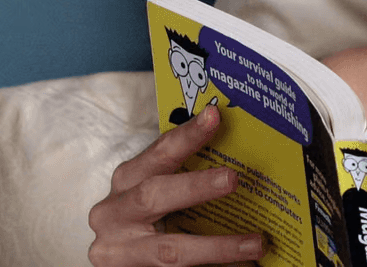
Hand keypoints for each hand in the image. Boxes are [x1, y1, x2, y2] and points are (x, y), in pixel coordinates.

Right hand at [88, 105, 266, 265]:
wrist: (112, 262)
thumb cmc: (138, 221)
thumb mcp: (152, 193)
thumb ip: (181, 179)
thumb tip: (242, 165)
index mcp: (127, 181)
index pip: (159, 153)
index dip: (186, 135)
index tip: (214, 115)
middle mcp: (113, 213)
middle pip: (154, 196)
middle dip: (196, 186)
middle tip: (233, 179)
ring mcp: (115, 250)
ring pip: (169, 250)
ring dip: (217, 247)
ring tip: (254, 244)